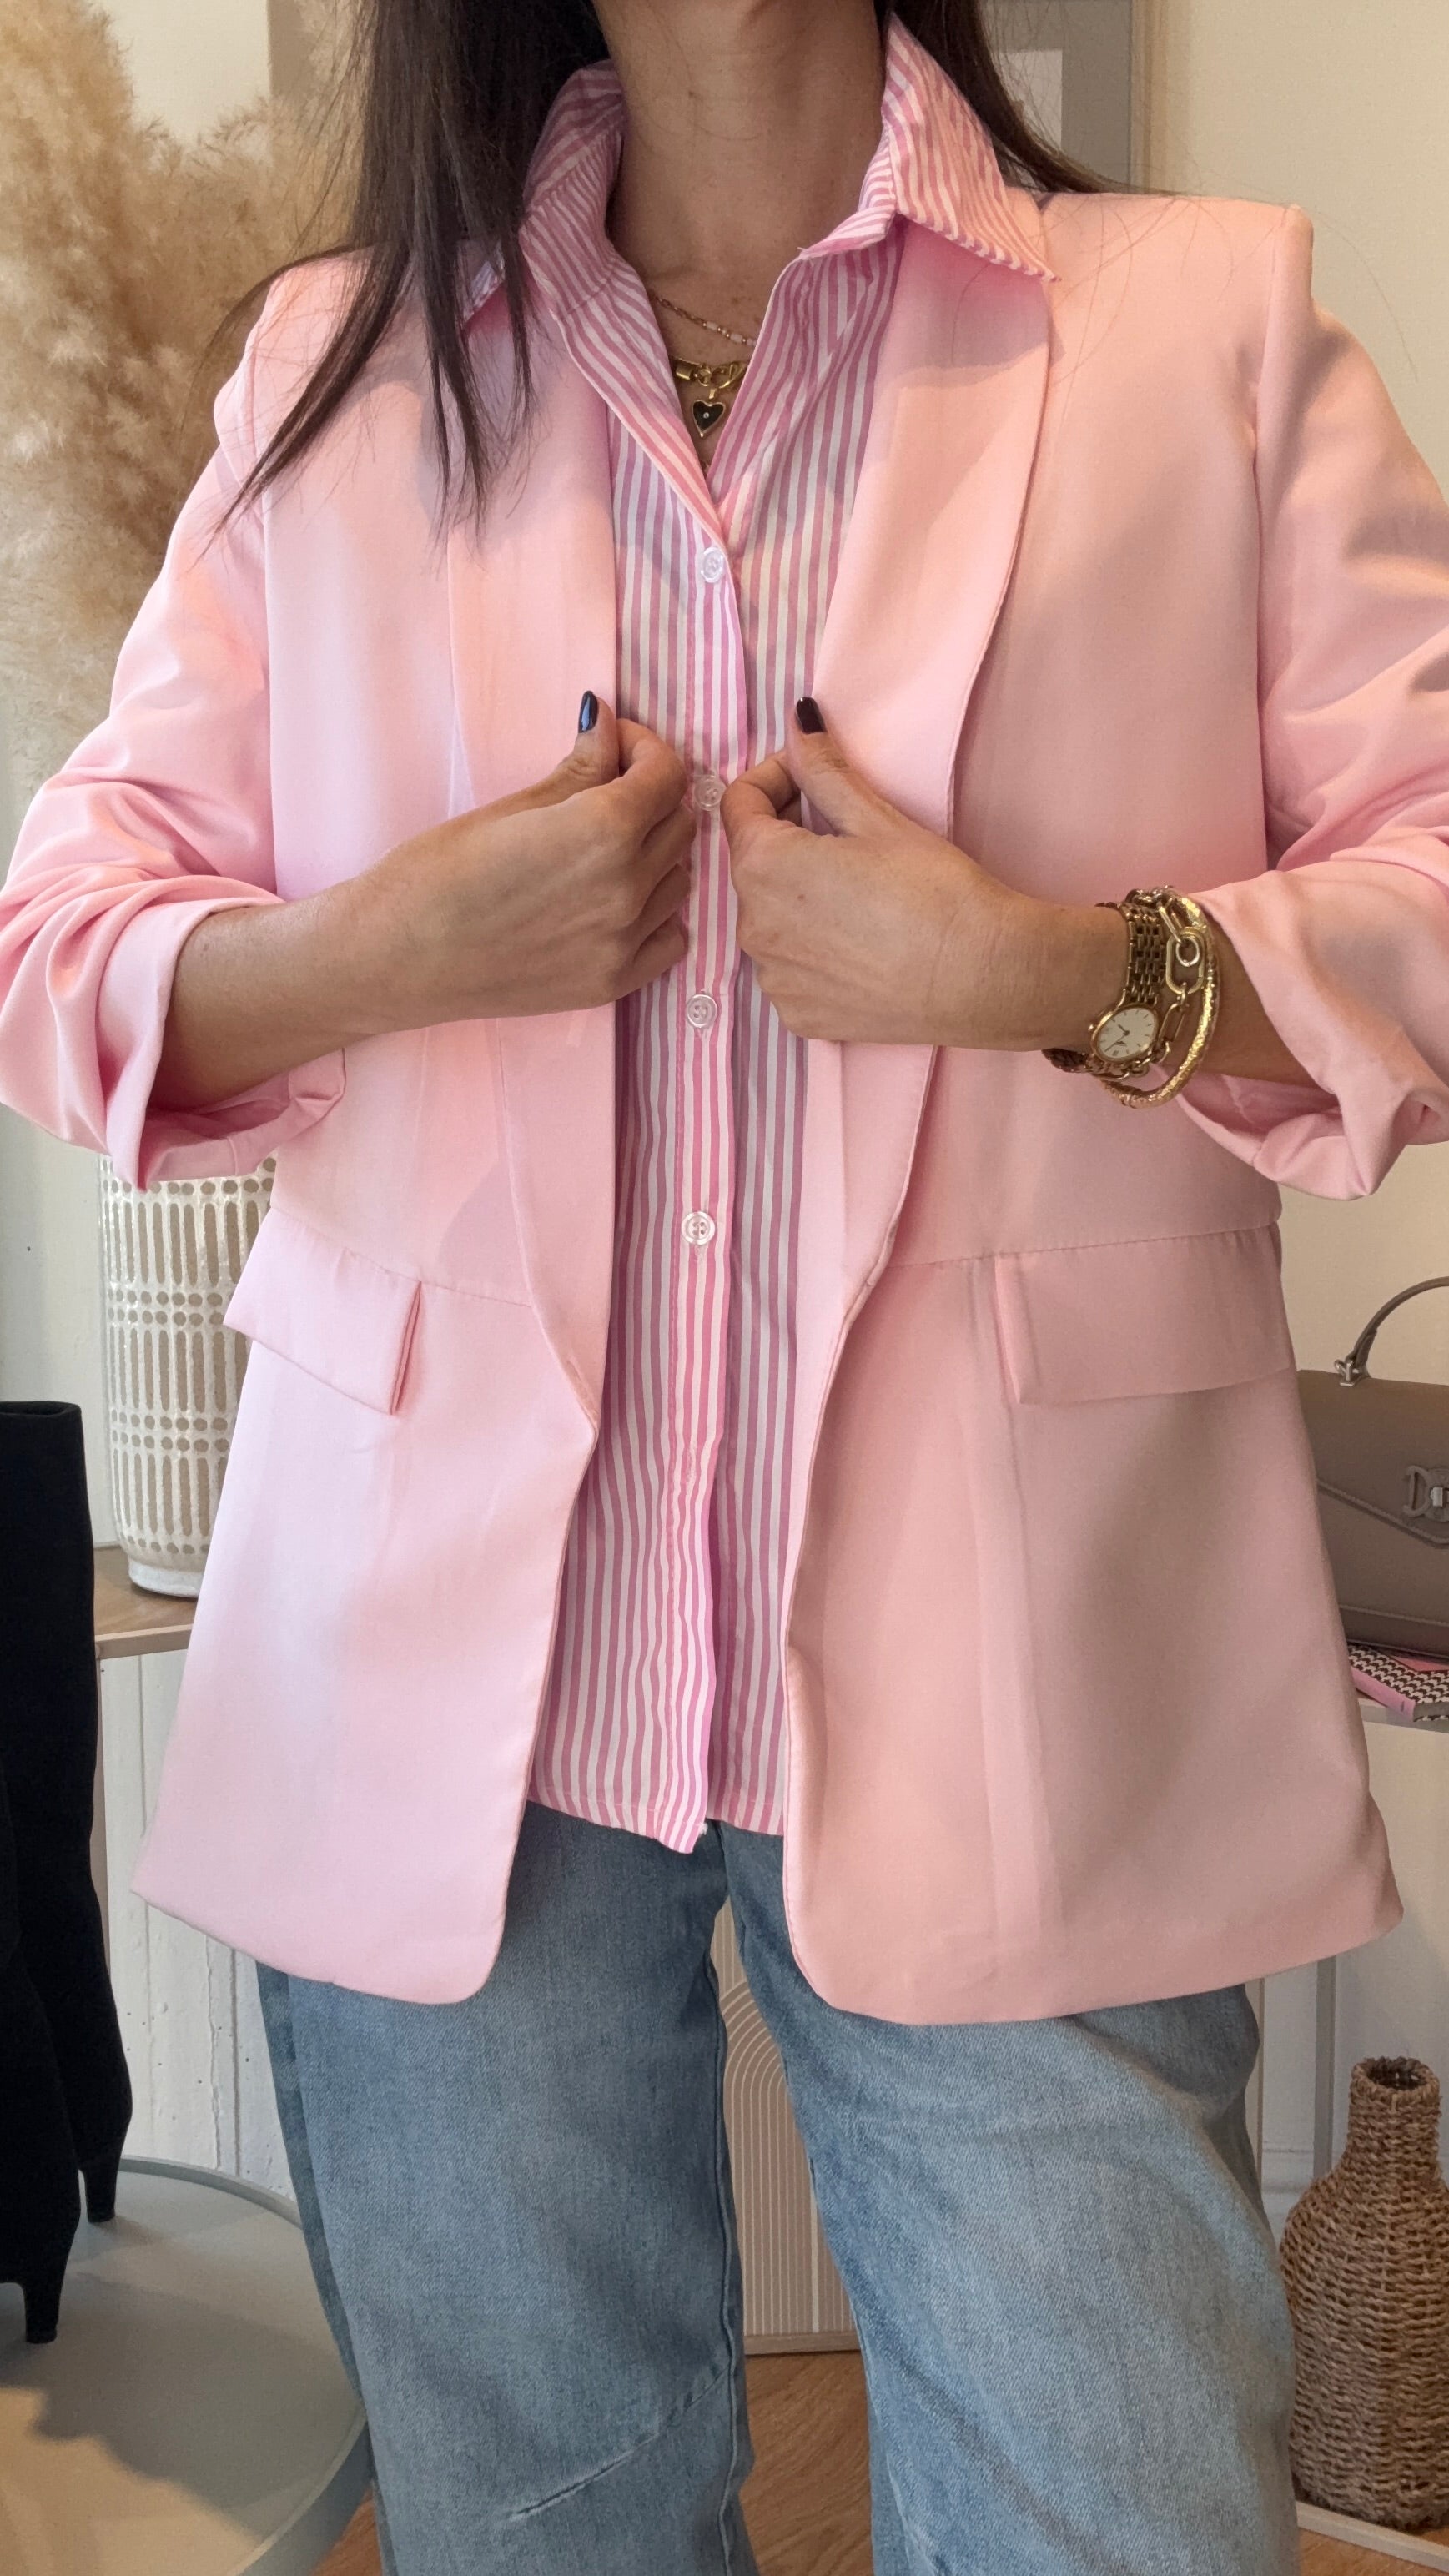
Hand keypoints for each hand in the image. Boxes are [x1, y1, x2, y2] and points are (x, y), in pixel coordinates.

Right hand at [350, 697, 693, 1027]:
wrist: (396, 958)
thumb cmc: (435, 875)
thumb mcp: (510, 808)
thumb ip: (578, 770)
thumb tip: (607, 724)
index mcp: (604, 831)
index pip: (666, 775)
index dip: (644, 748)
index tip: (616, 743)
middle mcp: (627, 888)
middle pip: (679, 824)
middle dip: (652, 795)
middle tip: (608, 788)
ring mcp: (624, 942)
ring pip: (679, 880)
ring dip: (656, 855)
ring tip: (607, 849)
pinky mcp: (611, 984)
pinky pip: (669, 939)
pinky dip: (655, 915)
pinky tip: (615, 903)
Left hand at [721, 701, 1122, 1047]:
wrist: (980, 976)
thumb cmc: (934, 891)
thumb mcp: (876, 818)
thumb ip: (823, 770)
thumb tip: (798, 725)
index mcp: (762, 866)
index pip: (739, 803)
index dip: (774, 778)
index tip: (809, 775)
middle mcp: (751, 926)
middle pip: (753, 864)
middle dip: (786, 838)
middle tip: (842, 833)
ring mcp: (771, 976)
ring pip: (769, 918)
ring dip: (796, 897)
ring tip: (854, 893)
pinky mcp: (796, 1014)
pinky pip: (788, 967)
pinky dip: (809, 949)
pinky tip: (856, 942)